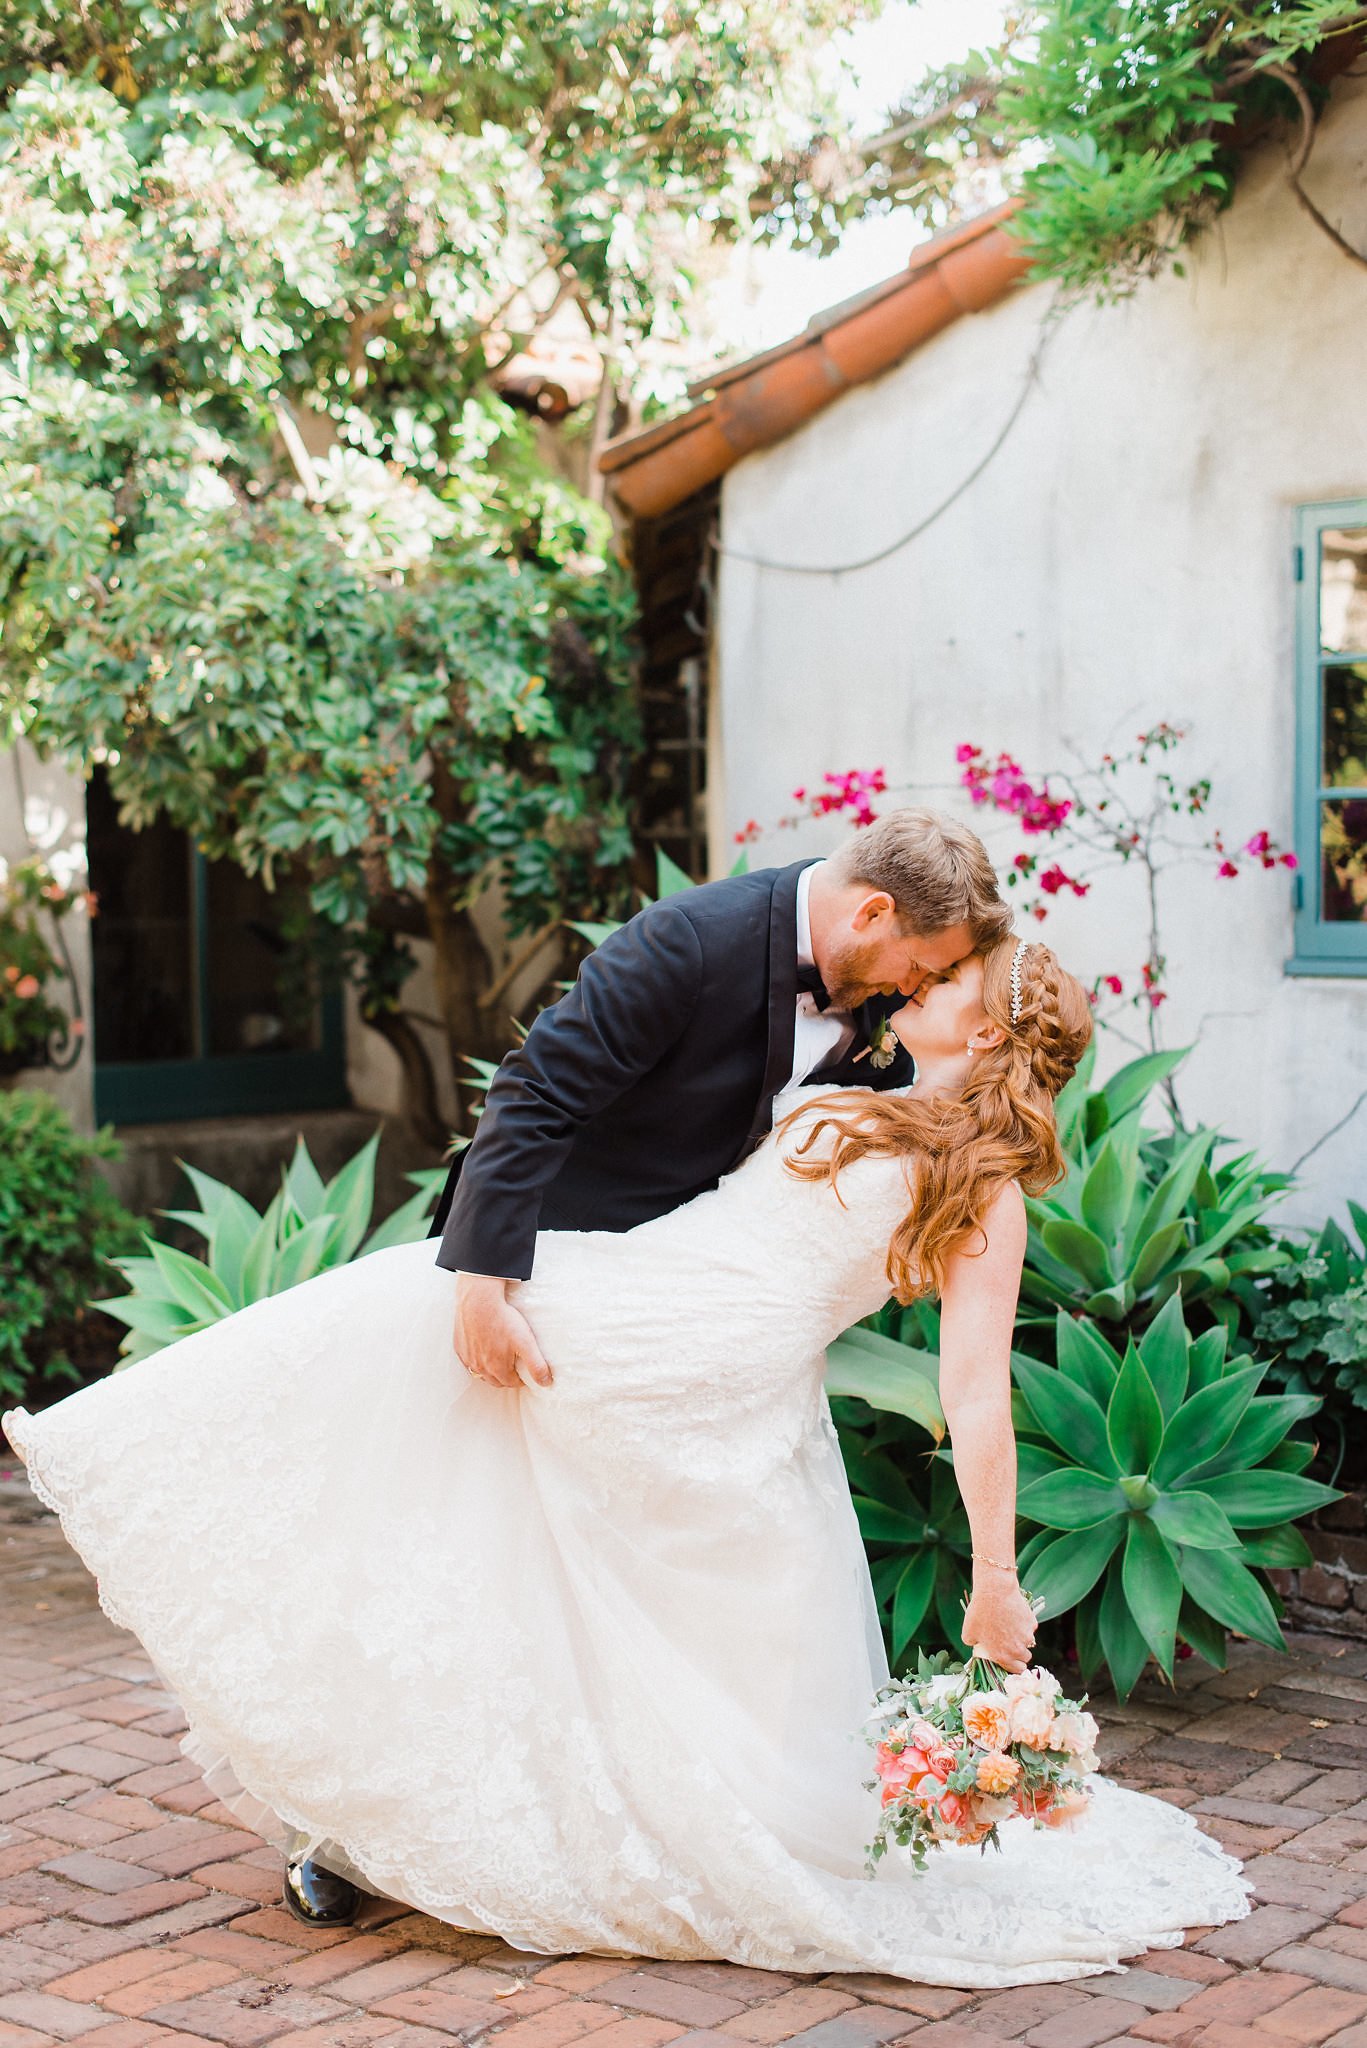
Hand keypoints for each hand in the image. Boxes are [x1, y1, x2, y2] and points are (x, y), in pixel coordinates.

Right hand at [452, 1272, 551, 1389]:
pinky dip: (476, 1360)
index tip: (524, 1371)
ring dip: (490, 1370)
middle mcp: (480, 1367)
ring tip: (499, 1359)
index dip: (520, 1378)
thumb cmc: (503, 1319)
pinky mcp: (459, 1347)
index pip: (512, 1383)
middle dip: (506, 1377)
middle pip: (495, 1381)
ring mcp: (468, 1358)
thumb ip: (537, 1365)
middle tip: (514, 1366)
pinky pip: (469, 1360)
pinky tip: (483, 1349)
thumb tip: (546, 1382)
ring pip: (480, 1373)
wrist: (479, 1300)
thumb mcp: (526, 1343)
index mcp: (497, 1369)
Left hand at [962, 1573, 1036, 1673]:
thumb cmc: (979, 1612)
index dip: (1014, 1666)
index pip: (1017, 1670)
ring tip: (1008, 1625)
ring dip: (1021, 1637)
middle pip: (1025, 1657)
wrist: (995, 1592)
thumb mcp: (968, 1633)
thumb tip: (977, 1644)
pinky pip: (1029, 1627)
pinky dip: (1024, 1624)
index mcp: (1002, 1655)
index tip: (1010, 1660)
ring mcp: (1027, 1635)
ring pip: (1028, 1641)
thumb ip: (974, 1644)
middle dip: (1019, 1653)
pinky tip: (1013, 1615)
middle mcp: (1017, 1649)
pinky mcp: (1032, 1622)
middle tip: (1009, 1643)